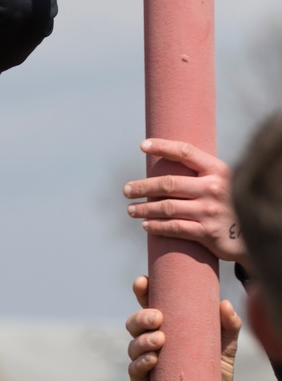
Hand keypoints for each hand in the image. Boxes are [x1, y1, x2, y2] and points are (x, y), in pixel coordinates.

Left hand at [124, 139, 245, 264]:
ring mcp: (209, 211)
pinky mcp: (206, 232)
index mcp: (218, 170)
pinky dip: (155, 226)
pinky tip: (146, 225)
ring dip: (144, 208)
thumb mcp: (223, 182)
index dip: (163, 146)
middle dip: (142, 187)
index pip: (186, 152)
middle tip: (127, 190)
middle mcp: (213, 188)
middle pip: (168, 183)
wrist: (253, 235)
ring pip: (166, 207)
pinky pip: (173, 228)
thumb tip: (167, 164)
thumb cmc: (231, 204)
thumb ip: (200, 174)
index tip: (143, 145)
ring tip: (131, 209)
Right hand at [126, 275, 240, 380]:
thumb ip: (229, 325)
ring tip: (160, 340)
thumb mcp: (226, 345)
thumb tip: (225, 304)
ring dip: (142, 340)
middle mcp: (150, 341)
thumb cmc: (215, 369)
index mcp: (167, 327)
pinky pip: (134, 369)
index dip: (142, 291)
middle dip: (141, 317)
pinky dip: (141, 362)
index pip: (149, 304)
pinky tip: (153, 359)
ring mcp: (143, 361)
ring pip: (132, 345)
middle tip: (157, 317)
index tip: (142, 282)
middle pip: (134, 323)